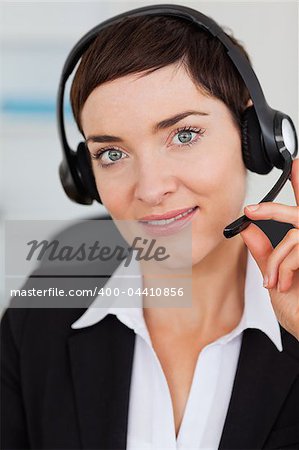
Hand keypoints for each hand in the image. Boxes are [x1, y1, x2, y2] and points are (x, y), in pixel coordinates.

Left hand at [240, 158, 298, 340]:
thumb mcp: (276, 279)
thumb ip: (265, 252)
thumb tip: (248, 229)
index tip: (296, 163)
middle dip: (276, 207)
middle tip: (251, 210)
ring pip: (296, 232)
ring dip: (278, 258)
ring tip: (274, 281)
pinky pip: (298, 246)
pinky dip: (285, 265)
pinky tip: (283, 283)